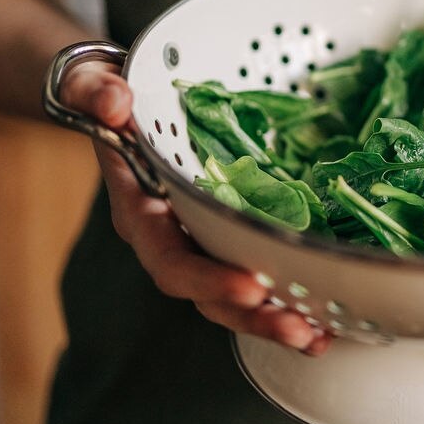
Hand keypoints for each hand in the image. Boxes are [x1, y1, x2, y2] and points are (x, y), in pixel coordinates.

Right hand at [60, 60, 332, 355]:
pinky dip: (292, 299)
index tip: (251, 286)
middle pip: (208, 296)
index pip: (169, 259)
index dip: (208, 279)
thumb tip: (114, 103)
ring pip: (235, 297)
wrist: (117, 104)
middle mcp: (171, 238)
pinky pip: (258, 275)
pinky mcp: (230, 235)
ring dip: (277, 320)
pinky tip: (330, 319)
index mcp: (140, 212)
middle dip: (252, 316)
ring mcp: (202, 241)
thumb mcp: (93, 86)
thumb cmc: (107, 97)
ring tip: (320, 338)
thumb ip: (95, 92)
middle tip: (299, 330)